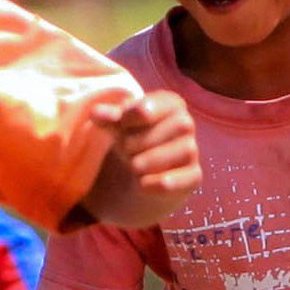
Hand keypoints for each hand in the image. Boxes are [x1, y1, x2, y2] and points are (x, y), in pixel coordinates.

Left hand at [77, 90, 201, 228]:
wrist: (138, 176)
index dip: (134, 116)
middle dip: (142, 140)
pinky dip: (163, 183)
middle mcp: (185, 124)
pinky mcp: (193, 177)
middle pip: (176, 125)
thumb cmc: (131, 140)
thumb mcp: (118, 128)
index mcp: (170, 104)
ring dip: (151, 160)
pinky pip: (187, 177)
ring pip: (184, 150)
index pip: (155, 105)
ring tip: (133, 166)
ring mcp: (191, 151)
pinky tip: (143, 185)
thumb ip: (108, 118)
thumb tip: (96, 112)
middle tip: (125, 150)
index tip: (122, 125)